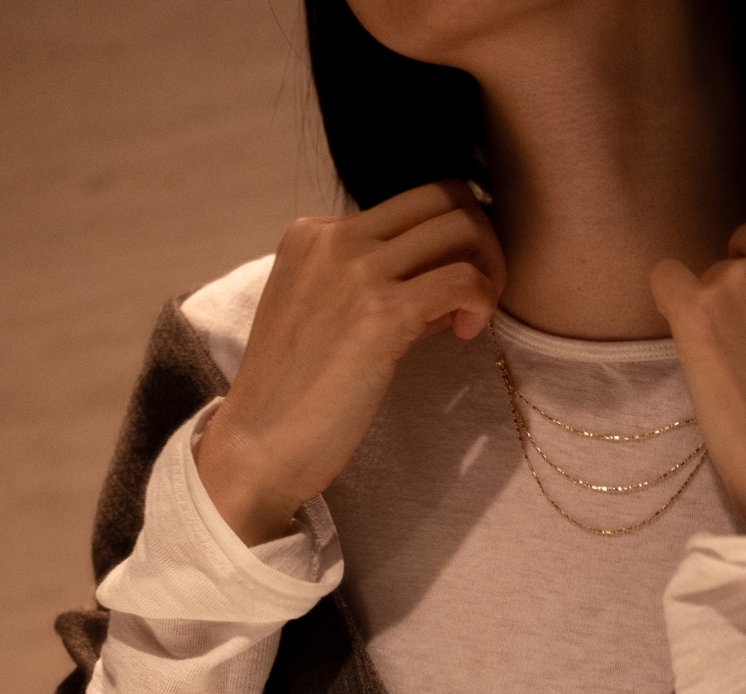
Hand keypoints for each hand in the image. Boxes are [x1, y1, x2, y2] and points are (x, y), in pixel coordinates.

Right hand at [196, 180, 505, 544]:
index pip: (409, 205)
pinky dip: (482, 300)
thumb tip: (445, 286)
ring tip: (472, 319)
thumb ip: (379, 291)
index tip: (443, 298)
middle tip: (478, 295)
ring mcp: (356, 271)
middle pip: (444, 196)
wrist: (258, 445)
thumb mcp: (325, 320)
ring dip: (488, 269)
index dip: (443, 245)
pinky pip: (463, 278)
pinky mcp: (380, 313)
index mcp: (313, 233)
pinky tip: (467, 335)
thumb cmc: (294, 398)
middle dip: (480, 240)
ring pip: (462, 226)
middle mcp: (333, 237)